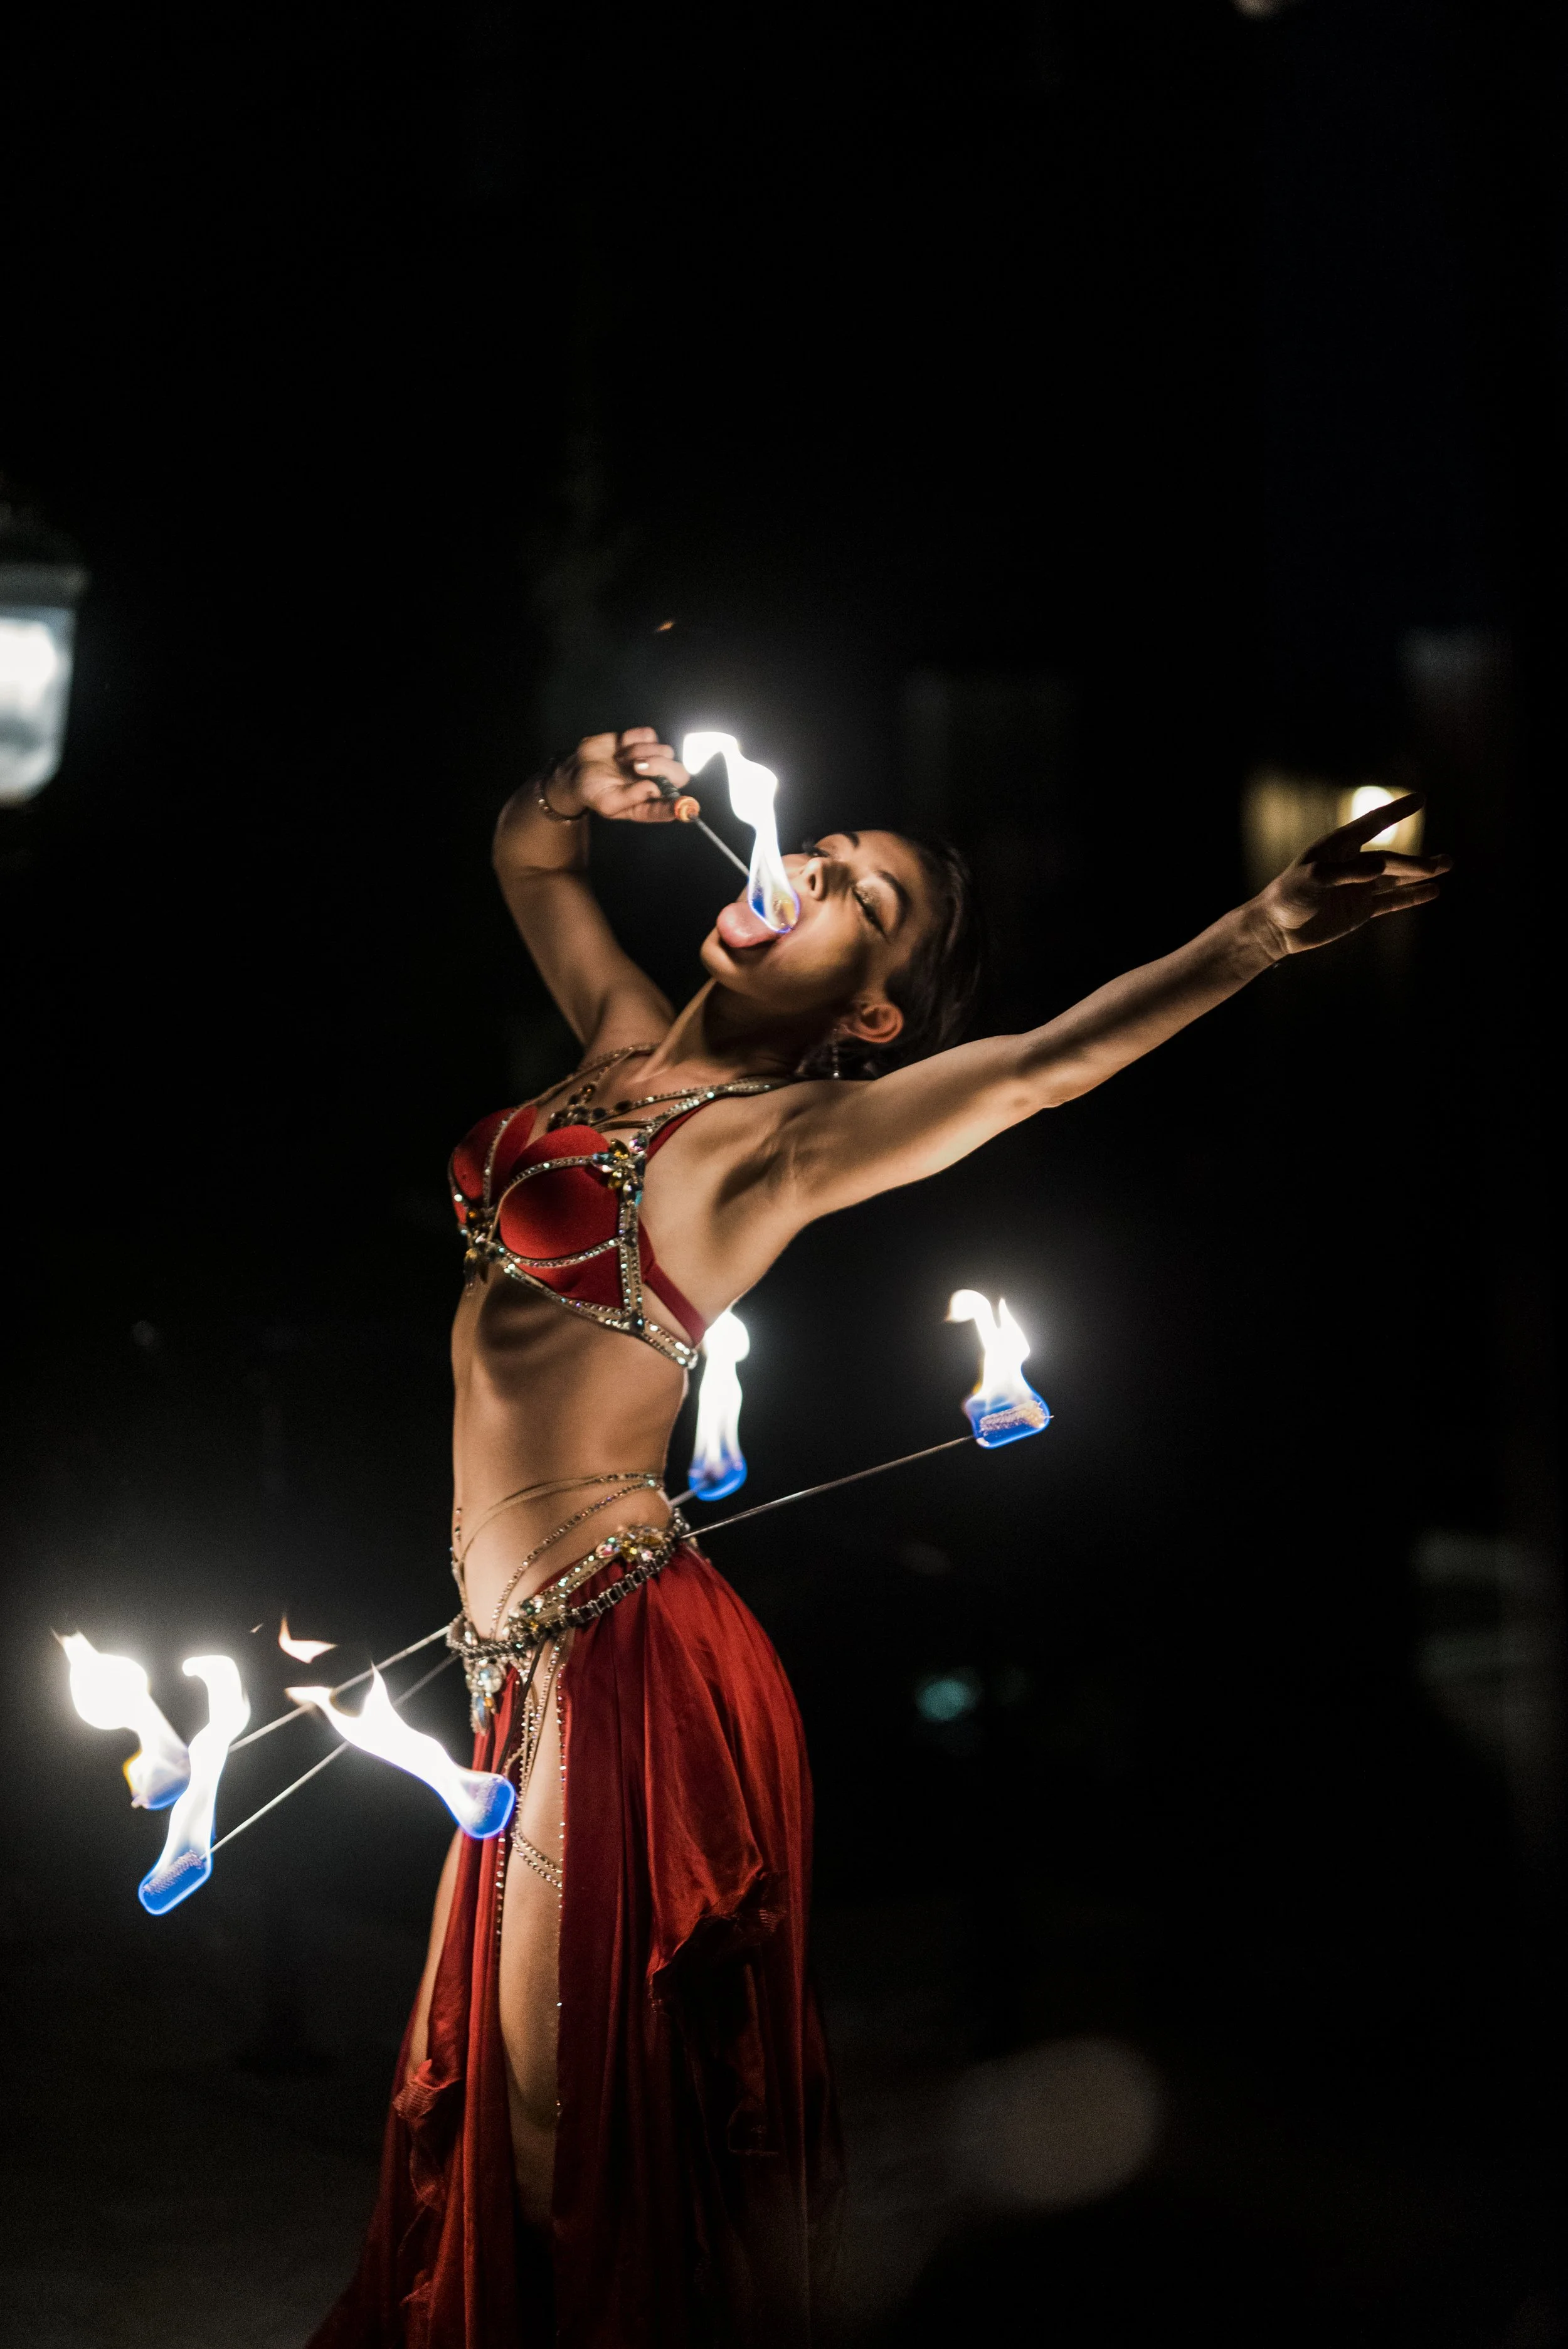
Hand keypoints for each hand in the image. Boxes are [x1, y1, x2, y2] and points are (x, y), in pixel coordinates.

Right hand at [544, 728, 694, 822]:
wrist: (578, 768)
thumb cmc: (592, 790)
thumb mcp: (606, 802)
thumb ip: (631, 798)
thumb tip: (654, 789)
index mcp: (648, 804)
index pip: (672, 806)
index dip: (679, 805)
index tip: (680, 803)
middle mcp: (655, 784)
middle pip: (679, 774)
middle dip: (662, 767)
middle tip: (637, 766)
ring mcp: (652, 762)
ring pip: (666, 751)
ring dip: (641, 752)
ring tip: (621, 759)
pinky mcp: (644, 742)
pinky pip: (649, 735)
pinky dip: (634, 738)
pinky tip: (621, 746)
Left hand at [1251, 794, 1449, 956]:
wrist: (1276, 929)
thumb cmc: (1287, 896)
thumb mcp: (1312, 880)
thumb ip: (1346, 873)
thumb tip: (1381, 866)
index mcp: (1338, 847)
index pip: (1373, 824)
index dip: (1396, 812)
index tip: (1420, 799)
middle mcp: (1352, 864)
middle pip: (1390, 859)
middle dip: (1415, 862)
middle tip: (1442, 863)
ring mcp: (1358, 887)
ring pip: (1395, 878)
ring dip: (1420, 874)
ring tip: (1446, 866)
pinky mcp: (1360, 909)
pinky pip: (1391, 901)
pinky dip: (1411, 897)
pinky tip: (1432, 891)